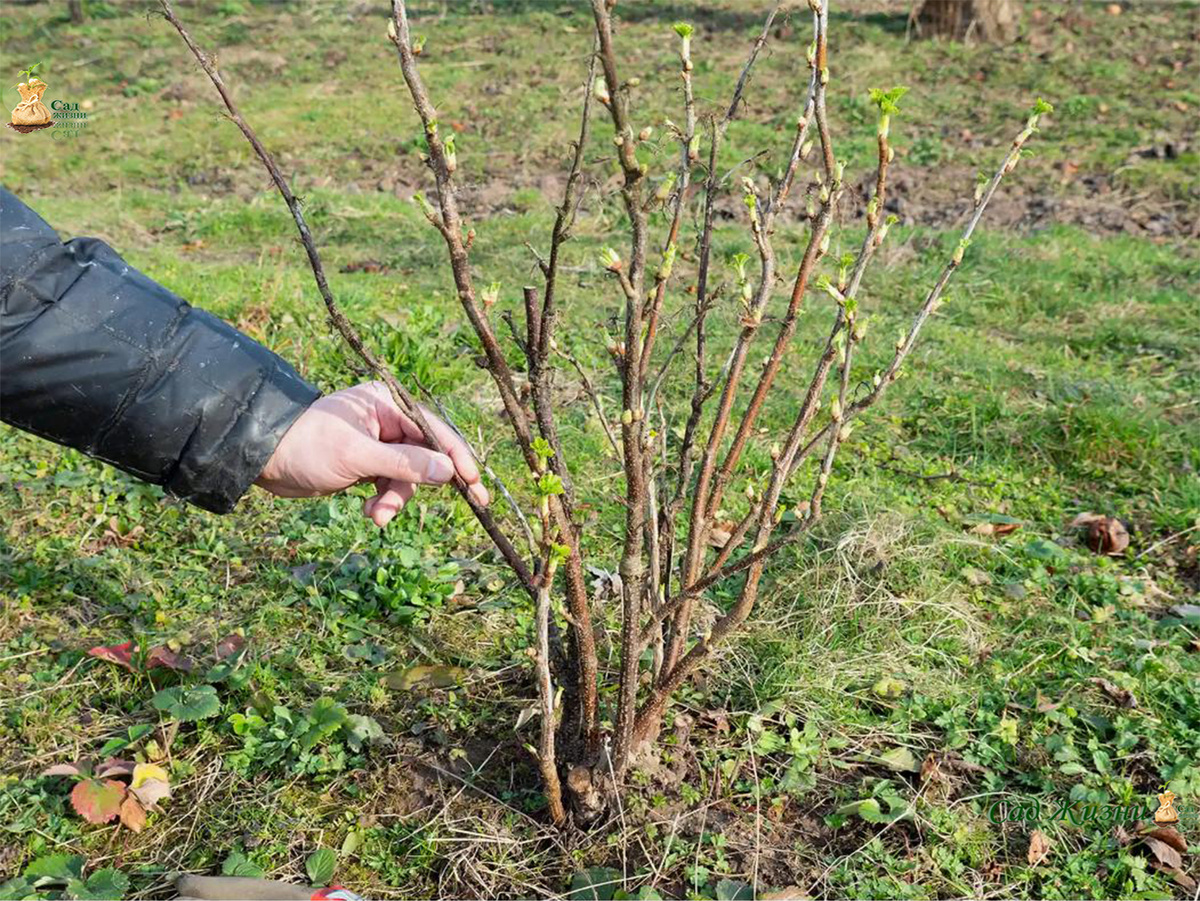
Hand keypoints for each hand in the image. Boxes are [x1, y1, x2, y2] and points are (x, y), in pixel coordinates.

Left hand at [255, 381, 488, 526]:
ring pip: (407, 477)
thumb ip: (404, 464)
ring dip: (395, 500)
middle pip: (425, 456)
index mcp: (387, 404)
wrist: (263, 459)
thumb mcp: (358, 456)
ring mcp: (377, 444)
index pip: (434, 430)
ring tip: (376, 516)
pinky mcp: (365, 465)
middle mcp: (387, 420)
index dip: (457, 457)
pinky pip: (389, 486)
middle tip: (471, 506)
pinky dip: (382, 502)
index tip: (475, 482)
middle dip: (423, 485)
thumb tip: (448, 472)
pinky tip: (366, 511)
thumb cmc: (306, 446)